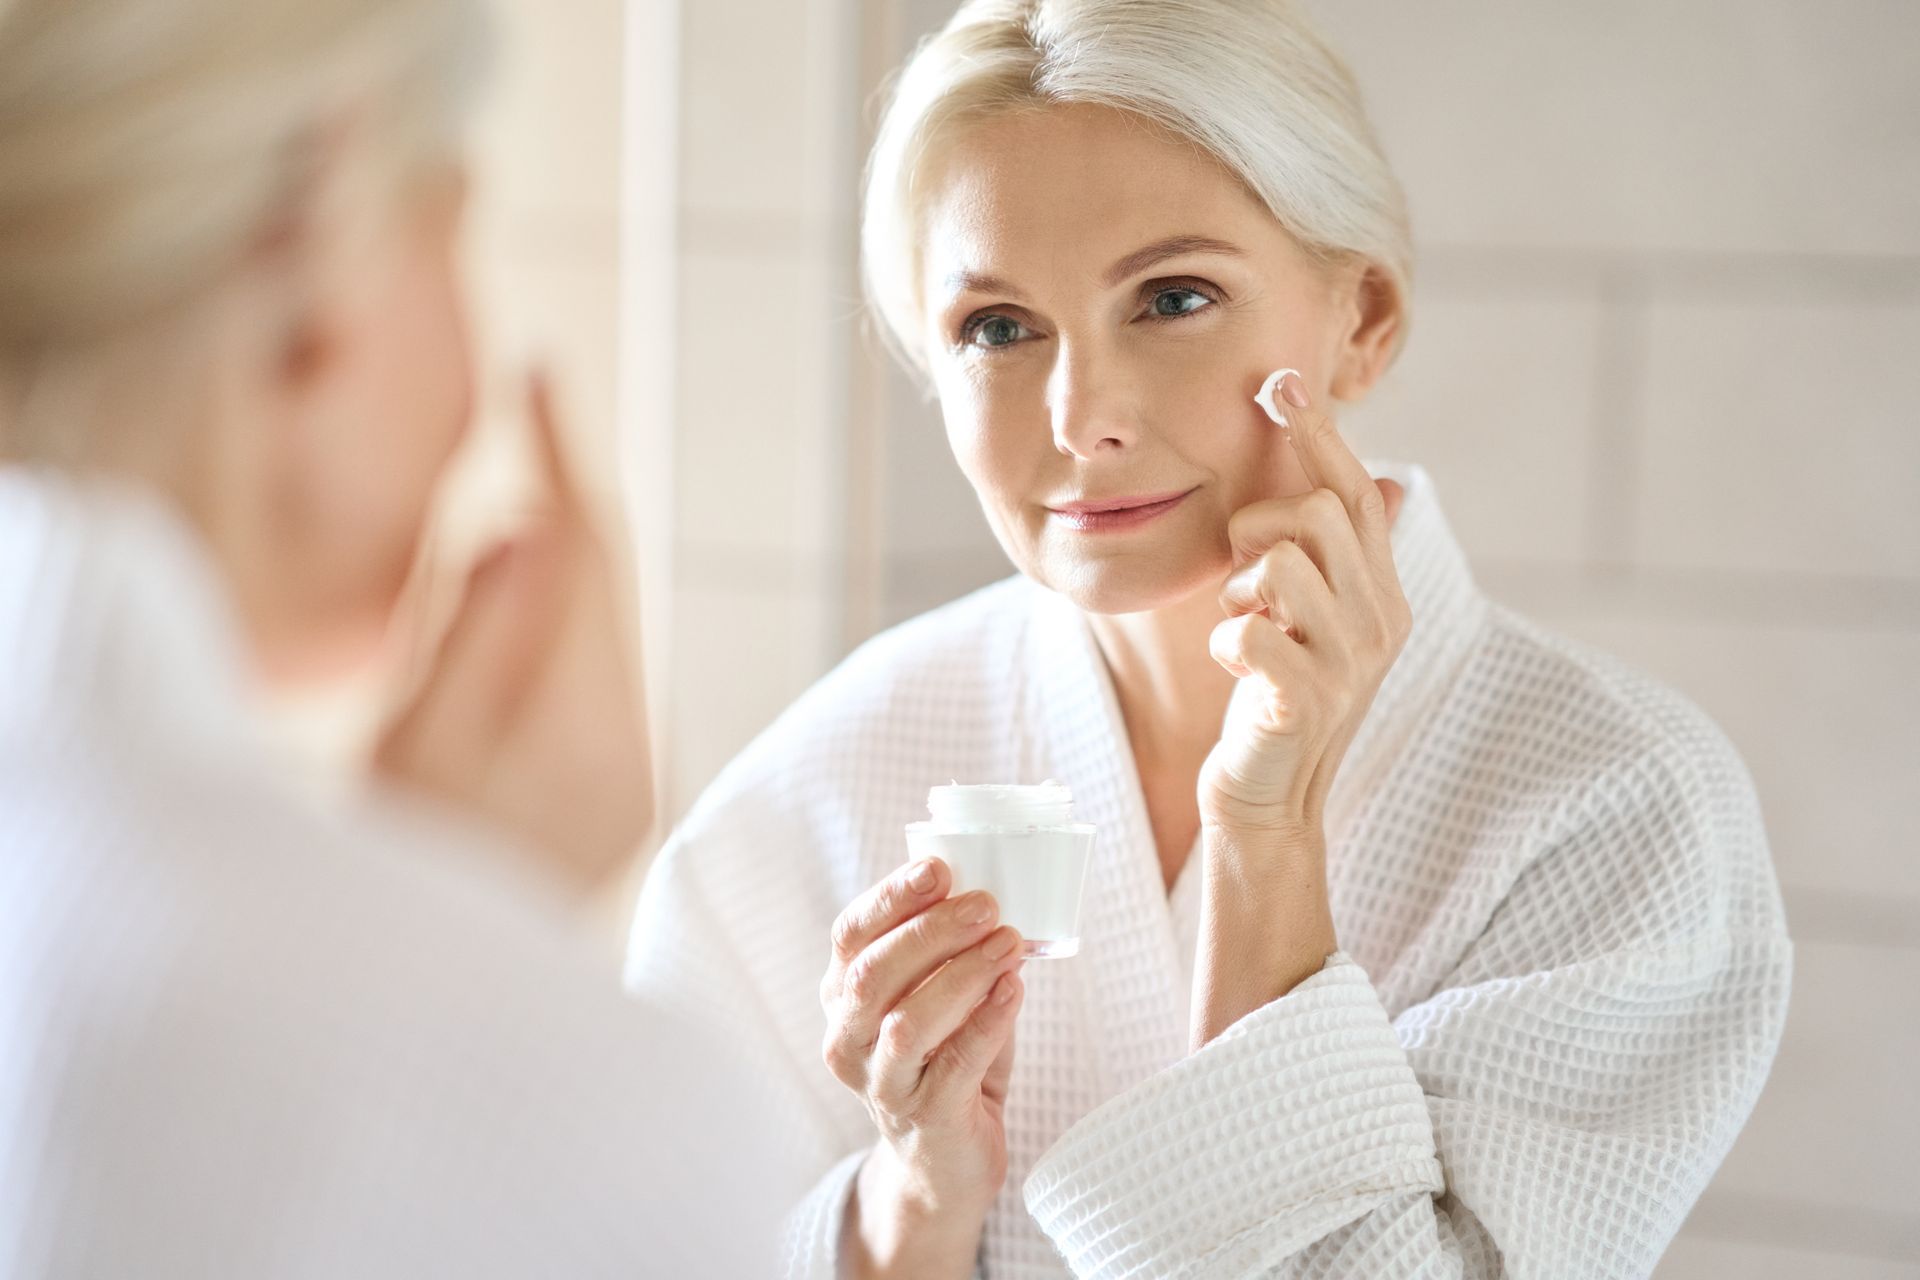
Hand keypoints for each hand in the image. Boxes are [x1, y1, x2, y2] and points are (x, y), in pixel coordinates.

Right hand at [373, 371, 650, 895]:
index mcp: (582, 736)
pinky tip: (514, 610)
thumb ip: (474, 631)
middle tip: (529, 415)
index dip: (564, 455)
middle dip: (564, 503)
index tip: (539, 370)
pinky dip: (558, 629)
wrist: (425, 1006)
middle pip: (606, 590)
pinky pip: (595, 680)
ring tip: (511, 504)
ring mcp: (630, 781)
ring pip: (603, 632)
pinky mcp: (618, 799)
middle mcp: (629, 756)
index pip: (587, 558)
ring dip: (561, 565)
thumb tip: (529, 523)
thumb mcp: (411, 742)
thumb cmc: (391, 870)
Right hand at [820, 858, 1027, 1279]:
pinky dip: (989, 1020)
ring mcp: (880, 1083)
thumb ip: (953, 952)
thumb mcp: (939, 998)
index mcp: (843, 996)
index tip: (938, 868)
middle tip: (986, 905)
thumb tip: (994, 896)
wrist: (945, 1163)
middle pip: (873, 973)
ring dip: (963, 974)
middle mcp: (847, 1038)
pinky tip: (1015, 990)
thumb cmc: (945, 1059)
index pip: (851, 935)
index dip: (891, 897)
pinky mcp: (924, 1117)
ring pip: (907, 1021)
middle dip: (931, 931)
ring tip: (1009, 944)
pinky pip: (955, 1063)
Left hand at [1190, 371, 1409, 1043]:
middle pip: (1317, 512)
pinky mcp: (1306, 701)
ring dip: (1243, 585)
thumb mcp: (1307, 617)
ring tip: (1247, 625)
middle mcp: (1380, 620)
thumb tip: (1384, 477)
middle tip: (1245, 574)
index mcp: (1382, 591)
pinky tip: (1235, 664)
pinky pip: (1250, 629)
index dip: (1319, 434)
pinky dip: (1228, 638)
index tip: (1280, 381)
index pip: (1356, 491)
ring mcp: (1349, 663)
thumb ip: (1325, 552)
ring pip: (1284, 562)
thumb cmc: (1276, 699)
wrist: (1269, 800)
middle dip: (1260, 526)